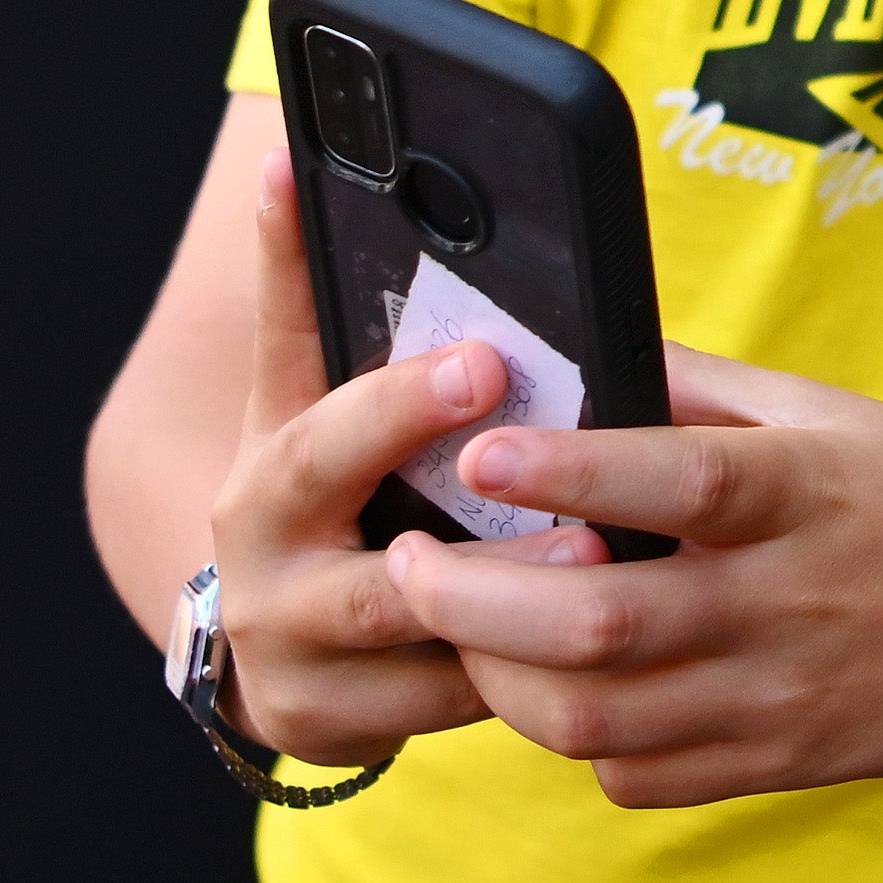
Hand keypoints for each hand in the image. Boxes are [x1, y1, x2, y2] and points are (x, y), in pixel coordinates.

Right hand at [200, 155, 582, 763]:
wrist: (268, 637)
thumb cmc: (323, 482)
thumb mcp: (302, 393)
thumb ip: (304, 292)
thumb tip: (284, 153)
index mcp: (269, 474)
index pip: (324, 425)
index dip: (396, 393)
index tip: (482, 356)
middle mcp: (268, 570)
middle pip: (367, 545)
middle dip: (456, 505)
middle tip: (561, 471)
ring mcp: (300, 660)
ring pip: (421, 636)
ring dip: (515, 603)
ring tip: (607, 556)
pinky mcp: (340, 728)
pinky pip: (455, 703)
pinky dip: (528, 674)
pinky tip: (615, 642)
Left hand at [382, 346, 882, 808]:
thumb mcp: (835, 414)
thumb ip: (702, 391)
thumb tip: (579, 356)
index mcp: (802, 494)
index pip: (673, 480)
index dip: (566, 469)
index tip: (478, 450)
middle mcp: (784, 604)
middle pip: (595, 624)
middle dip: (470, 595)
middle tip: (406, 558)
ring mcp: (776, 700)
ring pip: (590, 719)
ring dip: (496, 675)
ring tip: (460, 623)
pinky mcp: (775, 767)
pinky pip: (633, 777)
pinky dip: (572, 738)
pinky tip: (559, 687)